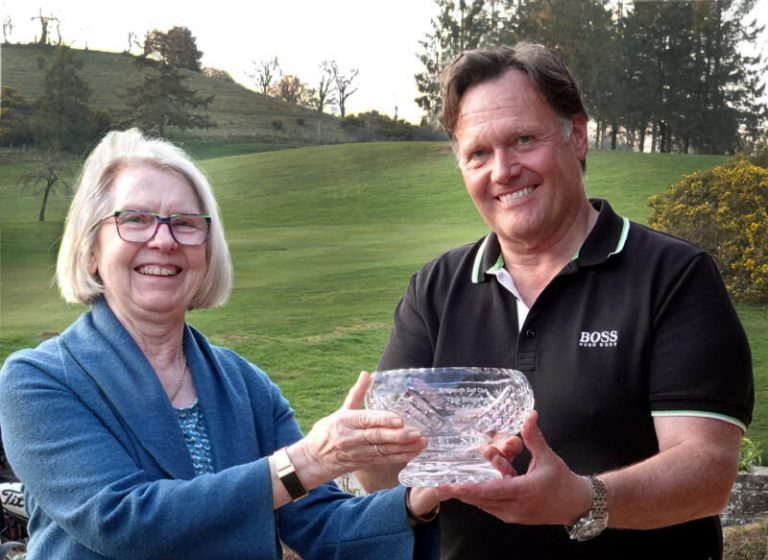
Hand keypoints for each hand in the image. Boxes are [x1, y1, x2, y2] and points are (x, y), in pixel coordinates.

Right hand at [292, 372, 426, 482]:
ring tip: (421, 442)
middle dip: (398, 436)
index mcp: (345, 421)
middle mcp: (351, 438)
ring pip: (383, 451)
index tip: (399, 419)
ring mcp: (357, 453)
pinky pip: (384, 460)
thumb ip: (356, 393)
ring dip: (404, 448)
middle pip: (377, 437)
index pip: (366, 419)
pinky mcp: (363, 463)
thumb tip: (366, 373)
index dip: (383, 420)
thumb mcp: (340, 411)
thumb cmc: (328, 431)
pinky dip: (400, 457)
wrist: (313, 459)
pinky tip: (413, 453)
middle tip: (417, 433)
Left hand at [440, 410, 591, 524]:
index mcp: (525, 490)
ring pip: (485, 504)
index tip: (451, 485)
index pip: (491, 490)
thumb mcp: (547, 457)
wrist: (577, 504)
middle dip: (460, 492)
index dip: (470, 488)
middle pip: (482, 500)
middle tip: (439, 485)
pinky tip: (472, 485)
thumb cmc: (563, 480)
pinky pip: (492, 506)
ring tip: (449, 485)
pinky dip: (481, 496)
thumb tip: (529, 414)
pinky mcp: (514, 516)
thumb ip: (533, 436)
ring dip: (470, 492)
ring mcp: (514, 514)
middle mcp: (517, 506)